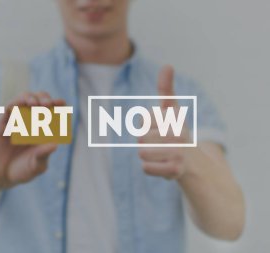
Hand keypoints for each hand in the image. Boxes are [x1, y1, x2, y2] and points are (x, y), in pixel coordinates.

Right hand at [0, 92, 65, 189]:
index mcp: (45, 129)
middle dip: (44, 98)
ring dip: (29, 98)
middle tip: (47, 105)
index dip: (58, 104)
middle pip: (39, 100)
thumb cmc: (22, 170)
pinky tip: (18, 109)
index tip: (61, 103)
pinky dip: (13, 106)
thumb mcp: (36, 166)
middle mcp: (31, 121)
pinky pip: (7, 109)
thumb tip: (55, 145)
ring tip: (34, 104)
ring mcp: (16, 120)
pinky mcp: (2, 123)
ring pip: (23, 99)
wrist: (0, 176)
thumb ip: (43, 155)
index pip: (53, 110)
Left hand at [138, 65, 190, 179]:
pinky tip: (164, 167)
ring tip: (163, 156)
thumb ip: (167, 89)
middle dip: (147, 143)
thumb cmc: (178, 134)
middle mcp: (178, 133)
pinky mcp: (175, 171)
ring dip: (148, 156)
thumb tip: (168, 65)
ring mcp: (178, 153)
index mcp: (175, 118)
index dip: (147, 126)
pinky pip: (145, 168)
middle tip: (162, 145)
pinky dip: (151, 169)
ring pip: (141, 152)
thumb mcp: (173, 110)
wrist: (198, 165)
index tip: (162, 129)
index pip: (142, 120)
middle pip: (140, 137)